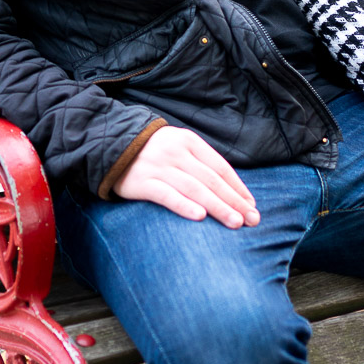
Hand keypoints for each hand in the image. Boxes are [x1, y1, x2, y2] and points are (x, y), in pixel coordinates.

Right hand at [114, 125, 260, 227]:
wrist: (111, 143)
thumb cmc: (153, 151)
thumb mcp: (178, 146)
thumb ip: (200, 162)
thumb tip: (231, 189)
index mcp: (189, 141)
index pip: (220, 167)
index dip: (238, 187)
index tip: (252, 205)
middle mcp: (176, 152)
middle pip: (211, 180)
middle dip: (234, 201)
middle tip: (252, 220)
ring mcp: (159, 166)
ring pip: (195, 188)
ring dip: (217, 206)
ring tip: (235, 222)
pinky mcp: (142, 182)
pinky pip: (166, 195)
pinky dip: (184, 205)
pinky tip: (200, 217)